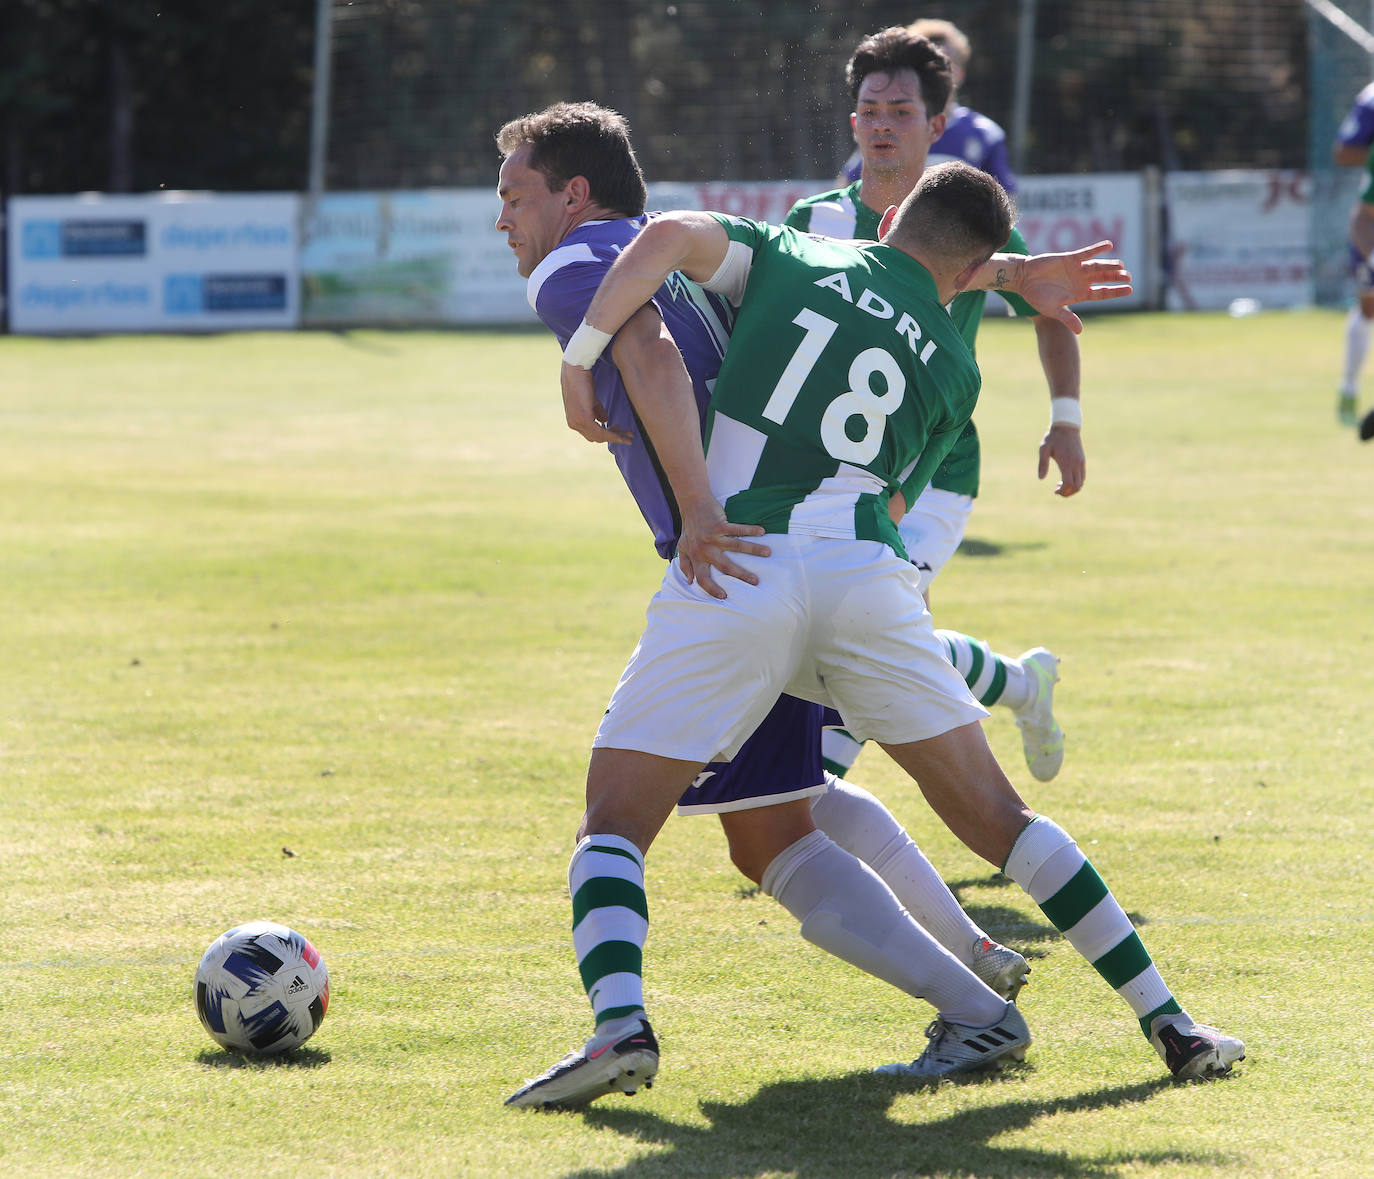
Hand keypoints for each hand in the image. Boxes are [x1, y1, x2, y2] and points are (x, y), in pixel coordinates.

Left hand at [561, 362, 633, 445]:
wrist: (576, 370)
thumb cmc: (582, 380)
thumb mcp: (591, 399)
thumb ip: (597, 411)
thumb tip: (604, 421)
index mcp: (574, 419)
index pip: (592, 433)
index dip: (606, 433)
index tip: (619, 427)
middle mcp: (574, 424)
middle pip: (597, 437)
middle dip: (614, 437)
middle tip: (629, 435)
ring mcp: (577, 422)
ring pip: (600, 437)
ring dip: (616, 437)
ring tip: (630, 436)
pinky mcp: (583, 419)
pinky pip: (600, 432)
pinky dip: (612, 435)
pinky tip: (622, 435)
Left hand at [676, 496, 768, 599]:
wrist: (691, 503)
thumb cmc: (690, 527)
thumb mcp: (682, 547)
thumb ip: (685, 565)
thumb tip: (690, 581)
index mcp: (696, 557)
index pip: (702, 578)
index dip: (711, 589)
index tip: (724, 596)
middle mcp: (705, 549)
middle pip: (724, 566)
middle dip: (741, 574)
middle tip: (755, 582)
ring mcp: (713, 537)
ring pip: (736, 546)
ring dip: (753, 549)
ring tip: (768, 553)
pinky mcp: (720, 524)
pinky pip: (738, 528)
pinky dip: (750, 530)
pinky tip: (762, 532)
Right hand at [1011, 241, 1131, 333]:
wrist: (1024, 279)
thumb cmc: (1036, 297)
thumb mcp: (1053, 309)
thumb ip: (1067, 318)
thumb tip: (1080, 331)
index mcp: (1079, 294)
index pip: (1101, 293)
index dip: (1115, 291)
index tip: (1130, 289)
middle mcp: (1080, 281)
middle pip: (1102, 278)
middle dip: (1115, 277)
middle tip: (1128, 276)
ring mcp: (1076, 269)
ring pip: (1097, 266)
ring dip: (1109, 265)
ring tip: (1121, 265)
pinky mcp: (1070, 258)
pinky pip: (1086, 253)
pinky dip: (1097, 249)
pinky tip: (1109, 245)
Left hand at [1038, 424, 1084, 496]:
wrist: (1067, 427)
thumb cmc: (1053, 438)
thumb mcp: (1044, 449)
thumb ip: (1043, 464)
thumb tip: (1041, 478)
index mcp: (1067, 463)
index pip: (1069, 484)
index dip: (1063, 491)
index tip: (1055, 491)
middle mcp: (1076, 464)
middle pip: (1077, 486)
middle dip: (1068, 493)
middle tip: (1057, 491)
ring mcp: (1081, 462)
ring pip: (1081, 482)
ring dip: (1072, 488)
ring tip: (1060, 485)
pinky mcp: (1082, 460)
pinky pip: (1082, 476)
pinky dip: (1076, 482)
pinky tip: (1066, 478)